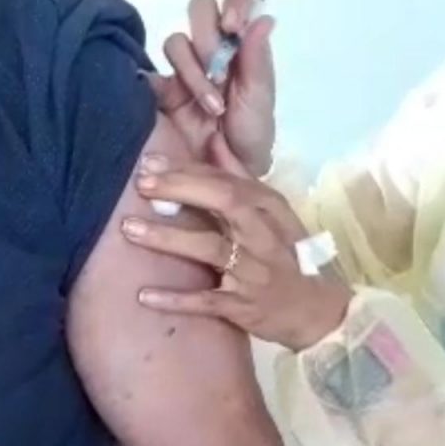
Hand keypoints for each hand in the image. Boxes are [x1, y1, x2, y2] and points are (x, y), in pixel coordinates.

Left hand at [122, 142, 351, 350]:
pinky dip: (176, 299)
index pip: (226, 180)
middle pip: (223, 203)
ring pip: (209, 249)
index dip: (186, 171)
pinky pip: (207, 301)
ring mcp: (254, 271)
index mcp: (267, 207)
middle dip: (180, 190)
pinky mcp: (243, 306)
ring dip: (168, 238)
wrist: (315, 309)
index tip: (149, 163)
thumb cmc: (283, 252)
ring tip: (129, 229)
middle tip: (140, 185)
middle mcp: (262, 234)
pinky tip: (144, 296)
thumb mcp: (270, 210)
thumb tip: (212, 137)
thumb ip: (237, 174)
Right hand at [150, 0, 275, 176]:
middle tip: (220, 69)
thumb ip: (257, 61)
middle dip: (208, 35)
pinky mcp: (160, 89)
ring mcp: (184, 67)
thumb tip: (263, 19)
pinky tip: (176, 101)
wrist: (226, 176)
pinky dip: (163, 82)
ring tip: (211, 105)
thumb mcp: (259, 101)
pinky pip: (151, 72)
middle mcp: (212, 47)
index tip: (234, 25)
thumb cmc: (251, 137)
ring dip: (195, 70)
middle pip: (200, 8)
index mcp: (242, 43)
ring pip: (176, 40)